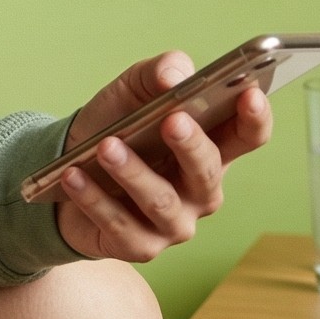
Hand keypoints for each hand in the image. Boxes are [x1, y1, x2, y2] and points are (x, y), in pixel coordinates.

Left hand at [51, 50, 272, 263]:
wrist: (64, 169)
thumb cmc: (115, 126)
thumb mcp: (132, 90)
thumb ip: (159, 72)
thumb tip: (174, 77)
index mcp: (212, 149)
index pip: (248, 136)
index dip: (255, 117)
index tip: (249, 93)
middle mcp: (201, 191)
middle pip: (207, 171)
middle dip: (191, 145)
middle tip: (172, 120)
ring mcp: (174, 223)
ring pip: (161, 201)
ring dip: (133, 173)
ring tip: (105, 147)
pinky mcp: (140, 246)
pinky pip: (120, 226)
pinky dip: (95, 199)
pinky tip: (74, 175)